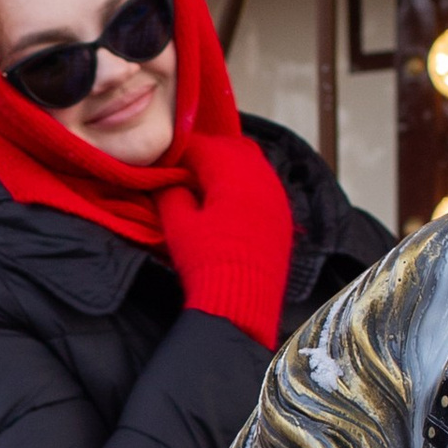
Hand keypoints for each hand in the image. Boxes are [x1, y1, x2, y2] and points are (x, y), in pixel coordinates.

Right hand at [159, 138, 295, 337]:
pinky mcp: (283, 216)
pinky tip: (230, 203)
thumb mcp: (178, 225)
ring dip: (230, 167)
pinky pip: (264, 185)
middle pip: (232, 146)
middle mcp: (260, 175)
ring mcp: (276, 195)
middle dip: (208, 152)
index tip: (164, 161)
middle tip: (185, 169)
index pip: (201, 144)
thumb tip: (170, 181)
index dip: (179, 150)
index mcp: (231, 170)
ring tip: (207, 185)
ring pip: (253, 163)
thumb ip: (171, 194)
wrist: (243, 303)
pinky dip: (246, 185)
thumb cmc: (206, 260)